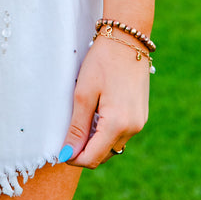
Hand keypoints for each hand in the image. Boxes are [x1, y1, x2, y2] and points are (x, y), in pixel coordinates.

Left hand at [59, 32, 150, 167]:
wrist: (128, 40)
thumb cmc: (102, 63)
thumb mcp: (83, 94)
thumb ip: (77, 128)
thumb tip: (68, 154)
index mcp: (117, 124)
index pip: (92, 158)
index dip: (73, 158)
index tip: (59, 152)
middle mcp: (133, 128)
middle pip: (103, 155)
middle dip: (84, 151)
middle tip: (67, 136)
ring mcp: (140, 123)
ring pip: (112, 145)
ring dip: (95, 142)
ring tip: (80, 122)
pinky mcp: (141, 116)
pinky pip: (121, 134)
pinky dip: (106, 132)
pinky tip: (95, 115)